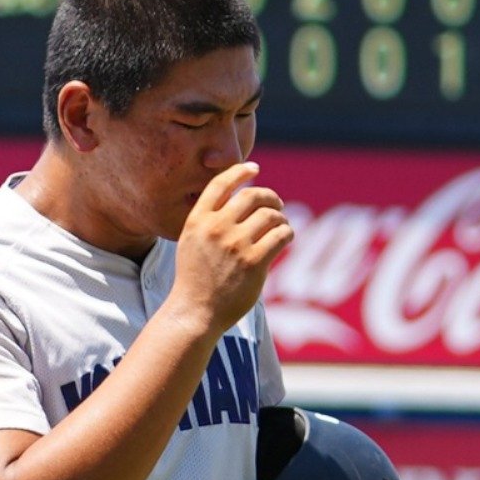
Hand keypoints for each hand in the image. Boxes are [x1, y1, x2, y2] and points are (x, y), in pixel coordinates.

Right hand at [167, 162, 292, 332]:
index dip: (240, 171)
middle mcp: (216, 228)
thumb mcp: (192, 242)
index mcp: (197, 220)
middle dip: (269, 197)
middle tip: (276, 205)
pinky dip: (287, 233)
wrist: (195, 311)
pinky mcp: (254, 262)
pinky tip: (285, 238)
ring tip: (280, 226)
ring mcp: (235, 244)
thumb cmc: (195, 278)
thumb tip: (242, 199)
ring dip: (280, 218)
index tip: (254, 168)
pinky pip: (281, 235)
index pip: (221, 183)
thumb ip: (210, 221)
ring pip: (270, 215)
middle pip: (252, 196)